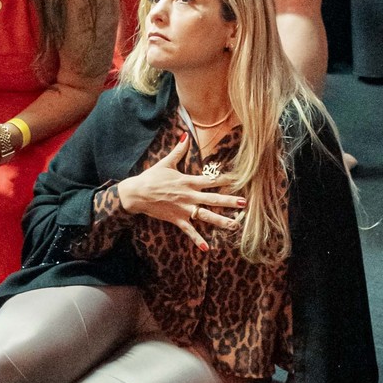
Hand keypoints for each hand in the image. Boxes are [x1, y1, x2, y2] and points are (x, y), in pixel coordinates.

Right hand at [118, 138, 245, 250]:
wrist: (137, 193)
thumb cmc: (151, 177)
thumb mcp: (166, 162)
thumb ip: (179, 150)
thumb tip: (186, 135)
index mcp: (188, 181)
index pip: (210, 180)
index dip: (225, 180)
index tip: (239, 180)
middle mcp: (189, 195)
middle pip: (213, 199)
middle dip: (229, 201)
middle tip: (244, 204)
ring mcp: (184, 209)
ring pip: (206, 216)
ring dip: (221, 221)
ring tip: (235, 225)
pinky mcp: (177, 219)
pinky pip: (190, 231)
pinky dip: (198, 240)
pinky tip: (207, 248)